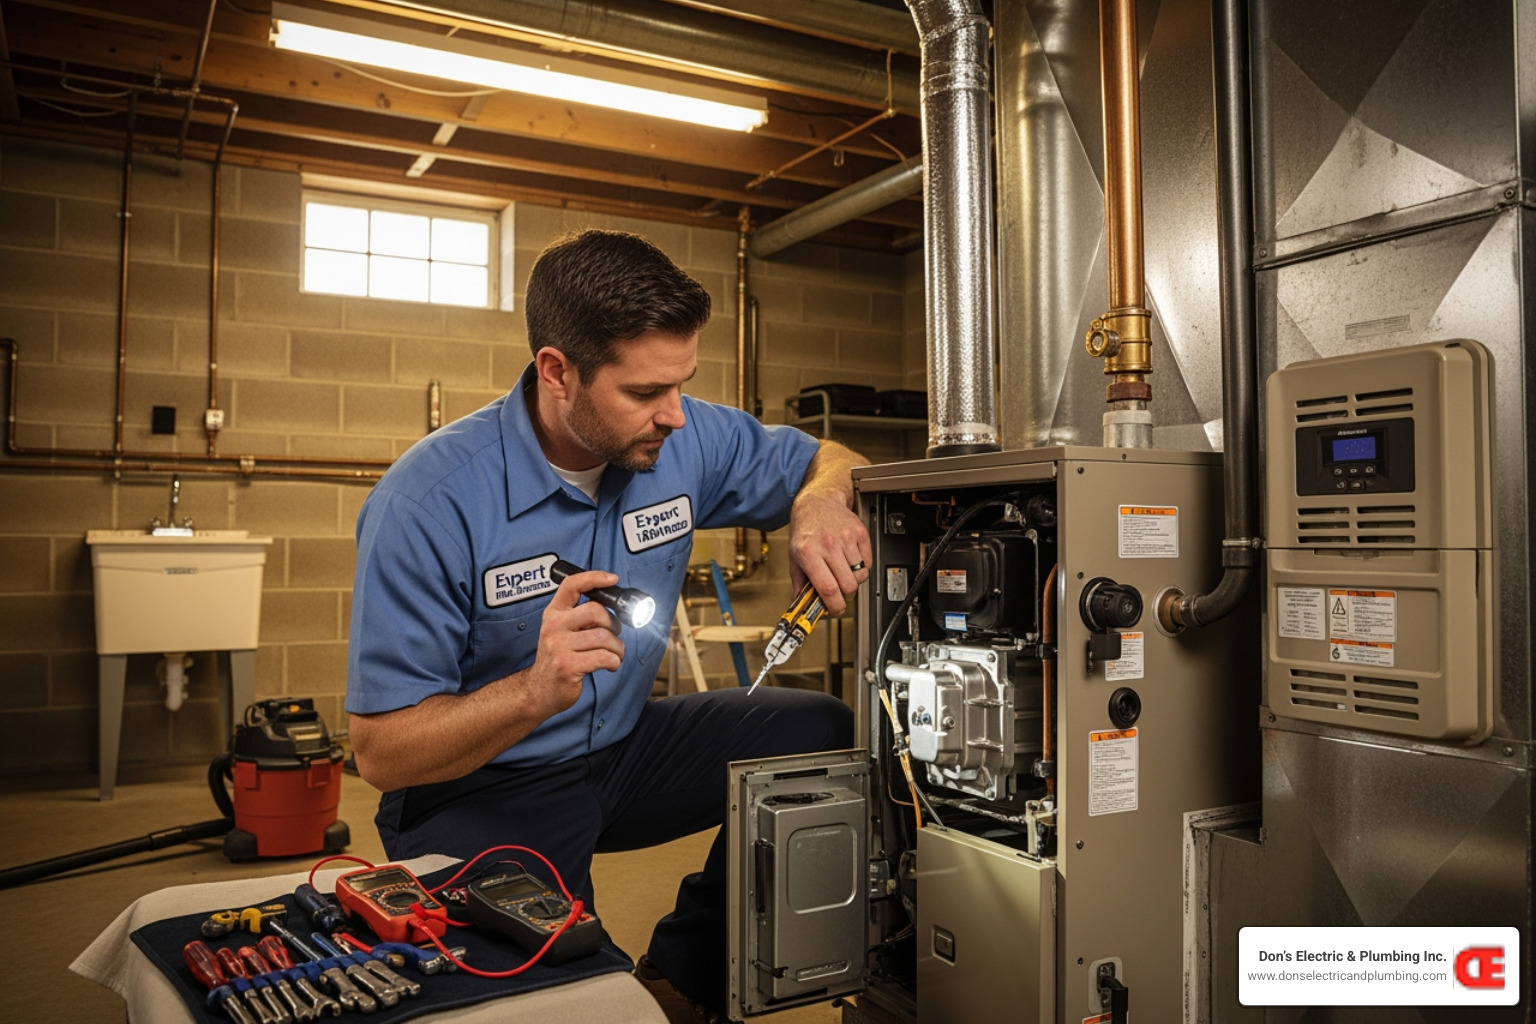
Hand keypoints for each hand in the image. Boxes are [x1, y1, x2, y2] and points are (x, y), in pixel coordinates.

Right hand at [526, 570, 625, 716]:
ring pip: (604, 637)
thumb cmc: (559, 659)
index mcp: (553, 614)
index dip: (594, 578)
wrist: (539, 691)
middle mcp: (553, 626)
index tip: (612, 579)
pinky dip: (614, 661)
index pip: (571, 585)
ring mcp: (558, 646)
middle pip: (596, 611)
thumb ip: (580, 617)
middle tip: (614, 637)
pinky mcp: (567, 666)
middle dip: (614, 625)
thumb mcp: (561, 631)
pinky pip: (604, 657)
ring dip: (618, 648)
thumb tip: (612, 607)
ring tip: (615, 654)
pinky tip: (610, 665)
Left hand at [788, 492, 871, 614]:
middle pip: (848, 585)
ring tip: (843, 571)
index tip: (835, 608)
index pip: (827, 588)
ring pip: (860, 575)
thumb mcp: (794, 557)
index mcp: (808, 553)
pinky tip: (849, 559)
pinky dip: (861, 566)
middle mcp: (828, 545)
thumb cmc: (805, 530)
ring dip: (853, 579)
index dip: (834, 605)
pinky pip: (868, 562)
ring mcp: (846, 538)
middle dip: (845, 595)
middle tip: (839, 591)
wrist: (818, 502)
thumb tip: (800, 604)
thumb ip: (798, 584)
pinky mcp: (860, 533)